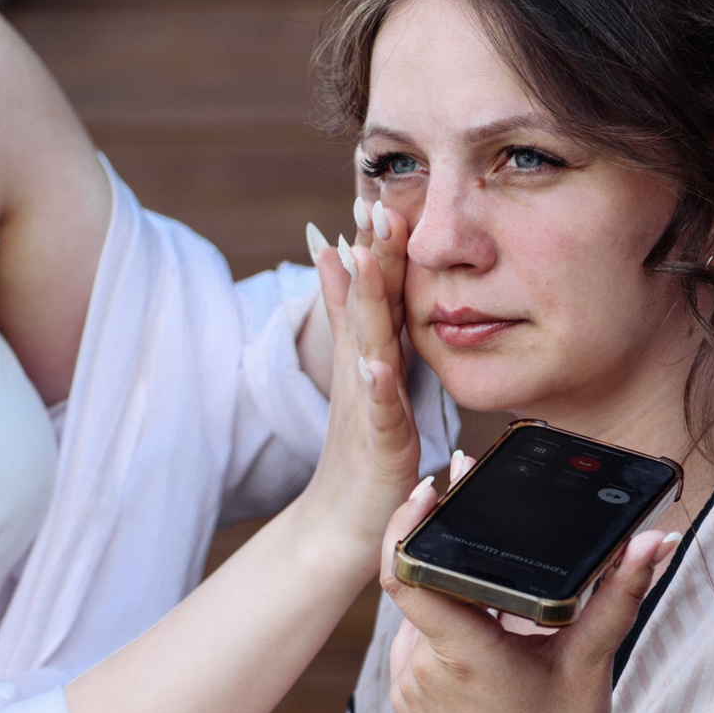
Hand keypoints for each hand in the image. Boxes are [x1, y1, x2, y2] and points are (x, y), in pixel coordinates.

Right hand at [293, 202, 421, 568]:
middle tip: (371, 201)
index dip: (374, 242)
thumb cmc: (360, 451)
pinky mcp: (380, 445)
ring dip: (366, 302)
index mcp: (368, 354)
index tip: (376, 190)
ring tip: (366, 259)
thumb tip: (333, 256)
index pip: (371, 290)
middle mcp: (363, 372)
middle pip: (366, 304)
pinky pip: (379, 412)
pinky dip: (375, 386)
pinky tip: (375, 363)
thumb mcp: (360, 374)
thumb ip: (348, 316)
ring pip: (368, 345)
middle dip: (369, 253)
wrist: (342, 523)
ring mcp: (369, 406)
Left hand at [378, 483, 679, 712]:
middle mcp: (422, 671)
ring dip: (449, 594)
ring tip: (494, 588)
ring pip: (419, 615)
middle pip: (422, 583)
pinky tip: (479, 629)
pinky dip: (442, 630)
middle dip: (448, 549)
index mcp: (465, 655)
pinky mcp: (404, 706)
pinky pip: (414, 648)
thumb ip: (620, 593)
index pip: (407, 572)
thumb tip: (654, 539)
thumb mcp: (591, 662)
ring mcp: (407, 691)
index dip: (409, 524)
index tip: (432, 488)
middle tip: (474, 509)